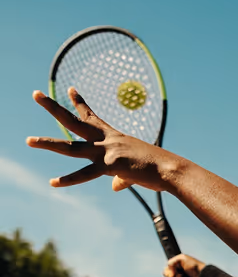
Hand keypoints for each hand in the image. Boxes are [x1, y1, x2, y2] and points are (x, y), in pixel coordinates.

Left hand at [26, 88, 176, 191]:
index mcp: (115, 137)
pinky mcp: (109, 166)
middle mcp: (107, 140)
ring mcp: (106, 152)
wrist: (170, 169)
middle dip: (54, 108)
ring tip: (28, 141)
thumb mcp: (136, 171)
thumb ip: (122, 178)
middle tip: (35, 93)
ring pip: (71, 147)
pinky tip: (53, 182)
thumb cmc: (159, 170)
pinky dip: (69, 180)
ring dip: (48, 143)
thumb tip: (115, 187)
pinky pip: (84, 174)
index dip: (79, 103)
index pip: (93, 117)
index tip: (68, 89)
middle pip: (75, 122)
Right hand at [164, 254, 205, 276]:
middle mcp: (180, 276)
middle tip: (181, 276)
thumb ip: (171, 262)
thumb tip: (169, 274)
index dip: (167, 273)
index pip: (167, 272)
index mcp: (179, 268)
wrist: (203, 276)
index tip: (171, 274)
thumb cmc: (194, 266)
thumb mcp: (182, 258)